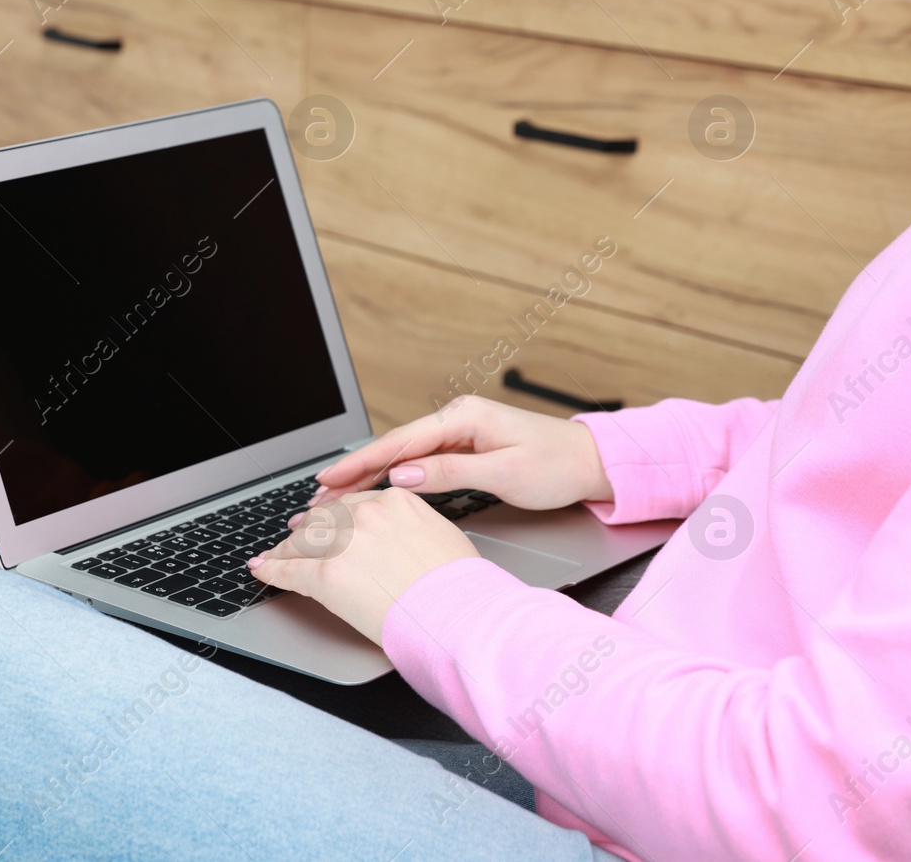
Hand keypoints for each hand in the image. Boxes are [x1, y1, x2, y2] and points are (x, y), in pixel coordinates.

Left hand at [248, 488, 479, 640]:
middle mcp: (365, 516)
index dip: (335, 515)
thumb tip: (404, 536)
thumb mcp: (442, 536)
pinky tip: (263, 570)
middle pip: (325, 518)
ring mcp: (343, 543)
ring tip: (276, 555)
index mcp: (394, 502)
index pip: (353, 503)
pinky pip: (290, 569)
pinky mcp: (326, 574)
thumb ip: (413, 526)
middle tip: (296, 535)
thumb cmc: (459, 586)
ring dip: (286, 549)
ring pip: (303, 541)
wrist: (456, 614)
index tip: (327, 520)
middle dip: (308, 528)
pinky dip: (272, 570)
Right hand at [311, 395, 612, 510]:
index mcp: (463, 416)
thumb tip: (403, 475)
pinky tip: (374, 488)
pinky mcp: (464, 446)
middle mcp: (456, 418)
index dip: (361, 461)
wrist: (591, 462)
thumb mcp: (504, 473)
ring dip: (370, 475)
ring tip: (337, 494)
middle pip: (394, 446)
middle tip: (320, 493)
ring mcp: (459, 431)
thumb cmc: (556, 466)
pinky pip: (419, 461)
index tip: (330, 477)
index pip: (400, 442)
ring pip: (403, 455)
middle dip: (355, 469)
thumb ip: (450, 472)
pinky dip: (393, 475)